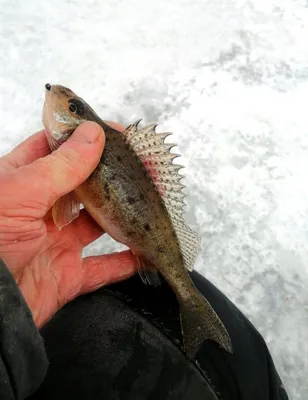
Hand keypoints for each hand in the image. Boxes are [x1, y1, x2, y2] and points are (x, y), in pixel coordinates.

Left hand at [0, 121, 136, 327]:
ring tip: (150, 202)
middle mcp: (40, 211)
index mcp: (22, 184)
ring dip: (123, 216)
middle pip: (84, 187)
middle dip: (113, 176)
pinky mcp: (66, 277)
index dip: (85, 138)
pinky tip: (145, 252)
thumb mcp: (20, 193)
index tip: (116, 133)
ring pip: (98, 226)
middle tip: (143, 168)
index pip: (55, 150)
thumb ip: (60, 167)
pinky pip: (103, 268)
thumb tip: (94, 134)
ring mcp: (54, 244)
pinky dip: (125, 262)